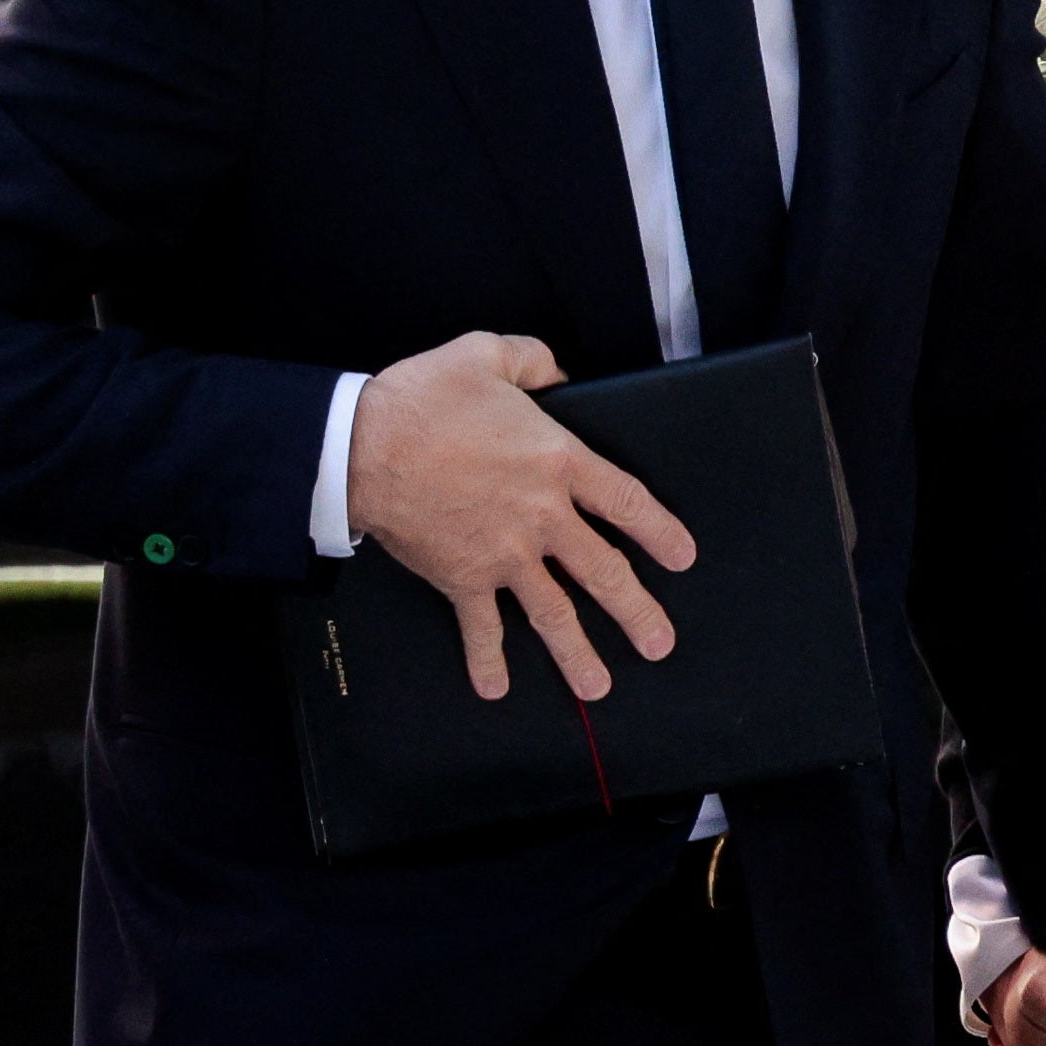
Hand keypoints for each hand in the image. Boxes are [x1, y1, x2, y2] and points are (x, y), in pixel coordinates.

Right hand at [345, 332, 694, 702]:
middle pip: (604, 571)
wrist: (363, 447)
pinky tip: (495, 689)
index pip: (626, 502)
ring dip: (577, 653)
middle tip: (659, 643)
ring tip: (600, 686)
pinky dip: (487, 660)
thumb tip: (557, 372)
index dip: (660, 531)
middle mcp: (541, 516)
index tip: (682, 558)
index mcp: (558, 461)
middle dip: (636, 611)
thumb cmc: (423, 400)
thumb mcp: (485, 355)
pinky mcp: (463, 578)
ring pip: (554, 612)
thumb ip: (532, 360)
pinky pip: (481, 628)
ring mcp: (504, 554)